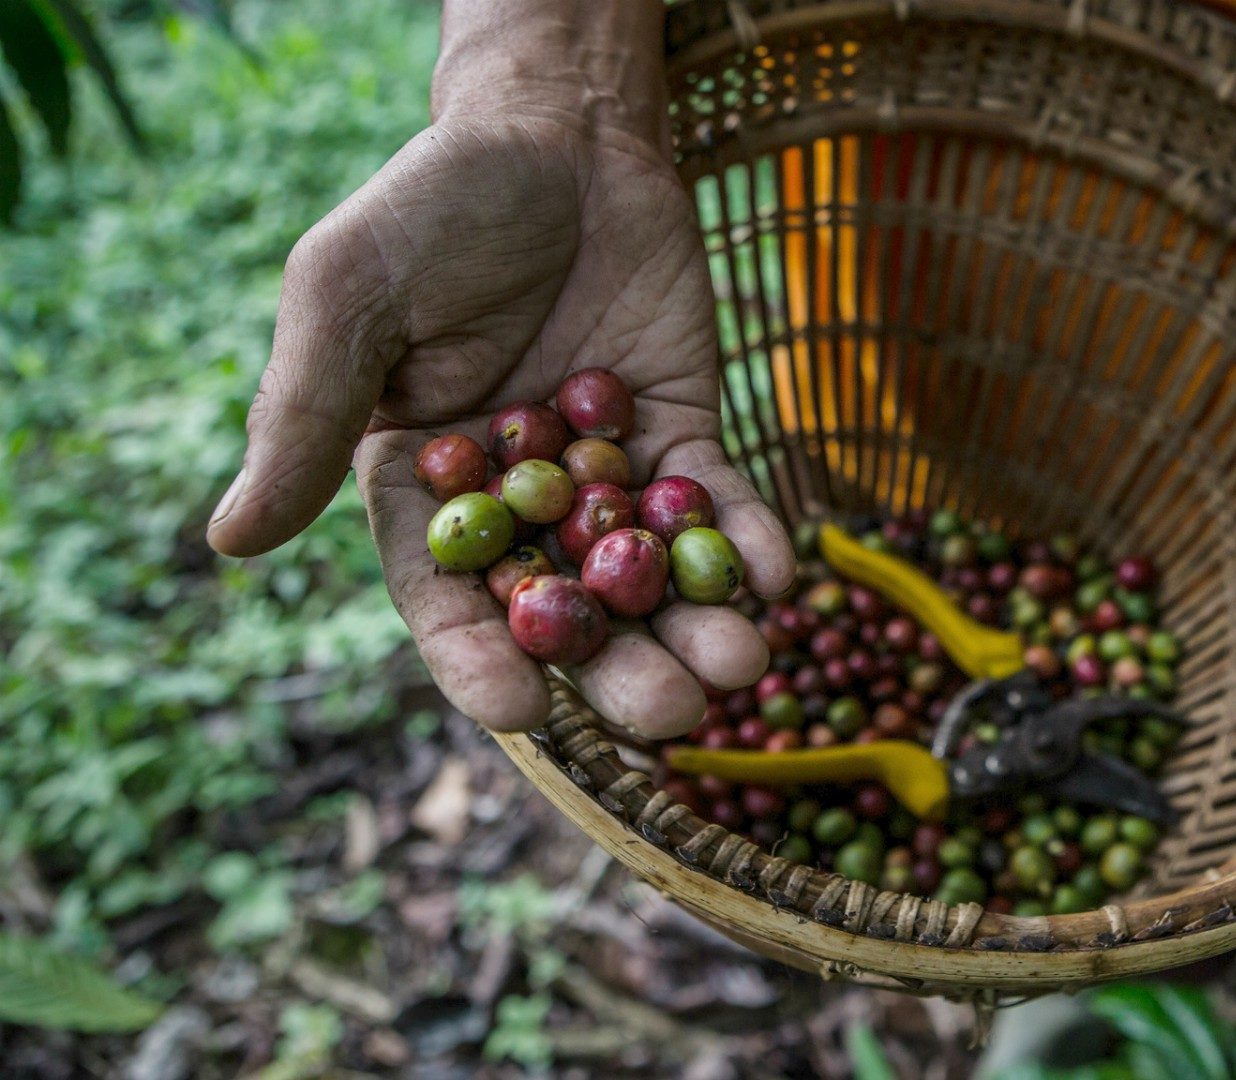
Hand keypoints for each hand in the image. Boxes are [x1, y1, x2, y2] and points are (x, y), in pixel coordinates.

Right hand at [206, 99, 791, 734]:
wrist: (558, 134)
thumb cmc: (434, 206)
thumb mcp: (349, 293)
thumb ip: (306, 413)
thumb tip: (230, 539)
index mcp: (419, 490)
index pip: (448, 599)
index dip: (482, 660)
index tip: (527, 709)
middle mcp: (515, 504)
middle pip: (568, 612)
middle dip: (622, 670)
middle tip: (672, 716)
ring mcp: (603, 477)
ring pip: (650, 578)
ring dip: (699, 628)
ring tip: (743, 664)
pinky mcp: (679, 437)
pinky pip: (715, 504)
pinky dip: (743, 542)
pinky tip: (774, 576)